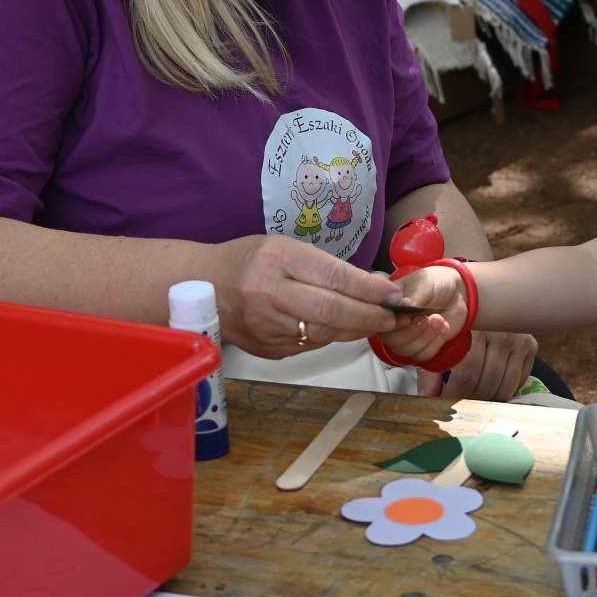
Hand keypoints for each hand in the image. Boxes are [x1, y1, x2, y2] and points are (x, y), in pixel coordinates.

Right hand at [217, 235, 404, 357]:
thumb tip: (371, 287)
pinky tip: (343, 329)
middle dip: (370, 316)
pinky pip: (309, 344)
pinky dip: (331, 337)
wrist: (203, 285)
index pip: (333, 276)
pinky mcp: (266, 348)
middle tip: (394, 317)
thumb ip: (323, 266)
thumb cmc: (248, 260)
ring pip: (324, 334)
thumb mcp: (284, 248)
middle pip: (331, 311)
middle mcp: (268, 293)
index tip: (393, 295)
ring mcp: (265, 325)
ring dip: (357, 330)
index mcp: (276, 259)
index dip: (368, 289)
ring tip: (378, 323)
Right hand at [376, 264, 469, 366]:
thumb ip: (413, 296)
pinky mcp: (421, 346)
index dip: (395, 324)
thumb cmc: (435, 283)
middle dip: (413, 332)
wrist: (456, 293)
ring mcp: (407, 336)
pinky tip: (443, 327)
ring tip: (439, 319)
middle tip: (426, 318)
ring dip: (427, 337)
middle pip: (392, 340)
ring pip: (407, 350)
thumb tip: (401, 305)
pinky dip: (436, 342)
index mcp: (388, 304)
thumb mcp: (424, 284)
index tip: (410, 317)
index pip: (380, 321)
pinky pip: (423, 355)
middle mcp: (394, 323)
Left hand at [418, 331, 539, 399]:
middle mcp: (503, 335)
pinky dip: (503, 390)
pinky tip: (490, 386)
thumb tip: (428, 396)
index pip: (468, 374)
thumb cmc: (462, 321)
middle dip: (469, 399)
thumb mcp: (444, 339)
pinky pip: (517, 383)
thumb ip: (433, 369)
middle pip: (487, 384)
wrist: (487, 297)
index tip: (444, 402)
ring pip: (504, 388)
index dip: (454, 394)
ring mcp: (520, 341)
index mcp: (478, 330)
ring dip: (487, 399)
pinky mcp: (531, 347)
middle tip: (458, 402)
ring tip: (473, 396)